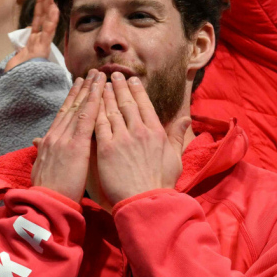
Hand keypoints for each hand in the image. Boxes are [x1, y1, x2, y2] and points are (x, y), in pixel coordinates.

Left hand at [6, 0, 58, 70]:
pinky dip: (51, 20)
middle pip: (42, 17)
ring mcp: (41, 45)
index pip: (37, 21)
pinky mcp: (42, 49)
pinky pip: (47, 33)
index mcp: (32, 42)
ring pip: (45, 21)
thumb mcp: (16, 61)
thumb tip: (21, 46)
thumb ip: (20, 52)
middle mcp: (38, 41)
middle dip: (45, 1)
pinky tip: (54, 8)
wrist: (20, 88)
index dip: (40, 7)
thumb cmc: (18, 77)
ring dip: (48, 5)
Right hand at [31, 71, 105, 201]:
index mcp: (49, 142)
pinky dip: (94, 103)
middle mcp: (55, 135)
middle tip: (91, 73)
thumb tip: (37, 142)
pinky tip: (101, 92)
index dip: (71, 99)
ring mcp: (64, 139)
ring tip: (98, 75)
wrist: (46, 203)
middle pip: (71, 107)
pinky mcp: (75, 146)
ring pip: (79, 108)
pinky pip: (86, 119)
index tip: (79, 85)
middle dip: (82, 89)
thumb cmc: (47, 191)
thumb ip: (41, 152)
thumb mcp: (40, 168)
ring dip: (90, 90)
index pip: (62, 115)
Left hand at [93, 73, 188, 204]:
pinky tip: (90, 103)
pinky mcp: (106, 148)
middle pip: (127, 102)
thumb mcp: (175, 158)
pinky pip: (99, 124)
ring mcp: (122, 138)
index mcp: (156, 132)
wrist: (145, 201)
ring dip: (105, 95)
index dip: (136, 90)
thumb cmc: (161, 183)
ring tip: (99, 84)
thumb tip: (186, 119)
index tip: (131, 80)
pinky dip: (95, 111)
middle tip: (112, 75)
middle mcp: (140, 131)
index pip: (145, 104)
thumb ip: (177, 136)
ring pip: (111, 110)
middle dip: (119, 86)